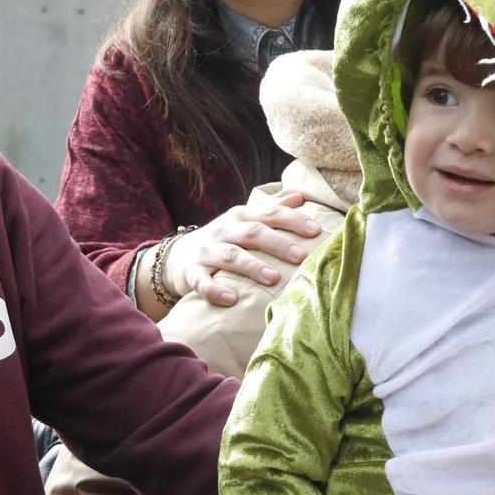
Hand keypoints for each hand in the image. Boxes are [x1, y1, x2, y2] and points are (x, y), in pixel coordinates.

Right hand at [166, 191, 325, 306]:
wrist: (178, 257)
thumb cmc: (224, 238)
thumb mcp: (245, 220)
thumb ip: (271, 208)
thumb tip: (300, 195)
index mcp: (241, 217)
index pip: (270, 214)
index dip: (293, 220)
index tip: (316, 230)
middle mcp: (224, 231)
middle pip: (253, 233)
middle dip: (278, 243)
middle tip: (301, 257)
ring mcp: (206, 251)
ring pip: (231, 256)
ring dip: (252, 266)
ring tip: (273, 278)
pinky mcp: (191, 273)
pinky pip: (201, 282)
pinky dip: (215, 290)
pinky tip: (232, 299)